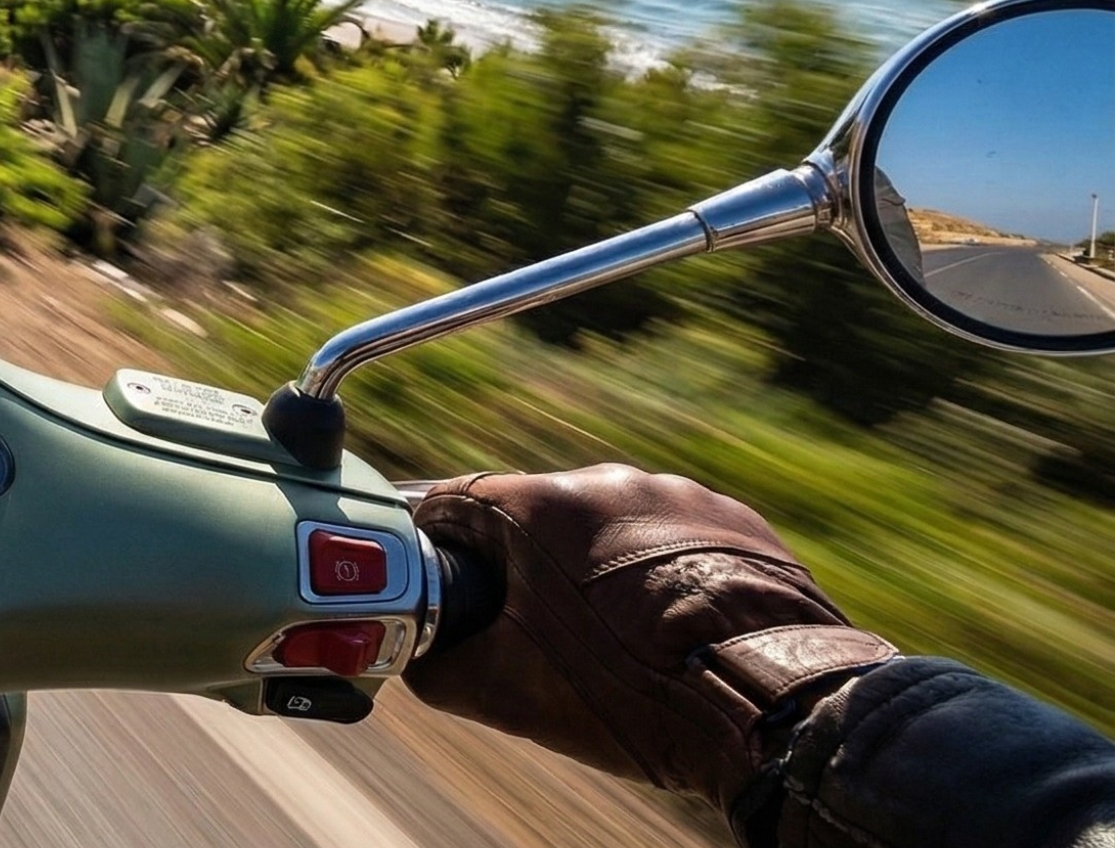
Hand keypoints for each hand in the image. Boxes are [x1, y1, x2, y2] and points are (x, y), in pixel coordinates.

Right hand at [408, 465, 895, 811]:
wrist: (771, 708)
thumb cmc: (637, 695)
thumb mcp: (508, 694)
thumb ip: (436, 666)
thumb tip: (417, 656)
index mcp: (537, 505)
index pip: (451, 502)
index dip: (437, 548)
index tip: (446, 585)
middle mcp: (605, 481)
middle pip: (532, 515)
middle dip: (523, 567)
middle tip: (533, 632)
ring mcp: (677, 495)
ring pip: (605, 526)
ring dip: (594, 570)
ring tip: (614, 639)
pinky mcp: (734, 520)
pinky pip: (671, 537)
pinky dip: (658, 573)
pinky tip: (667, 629)